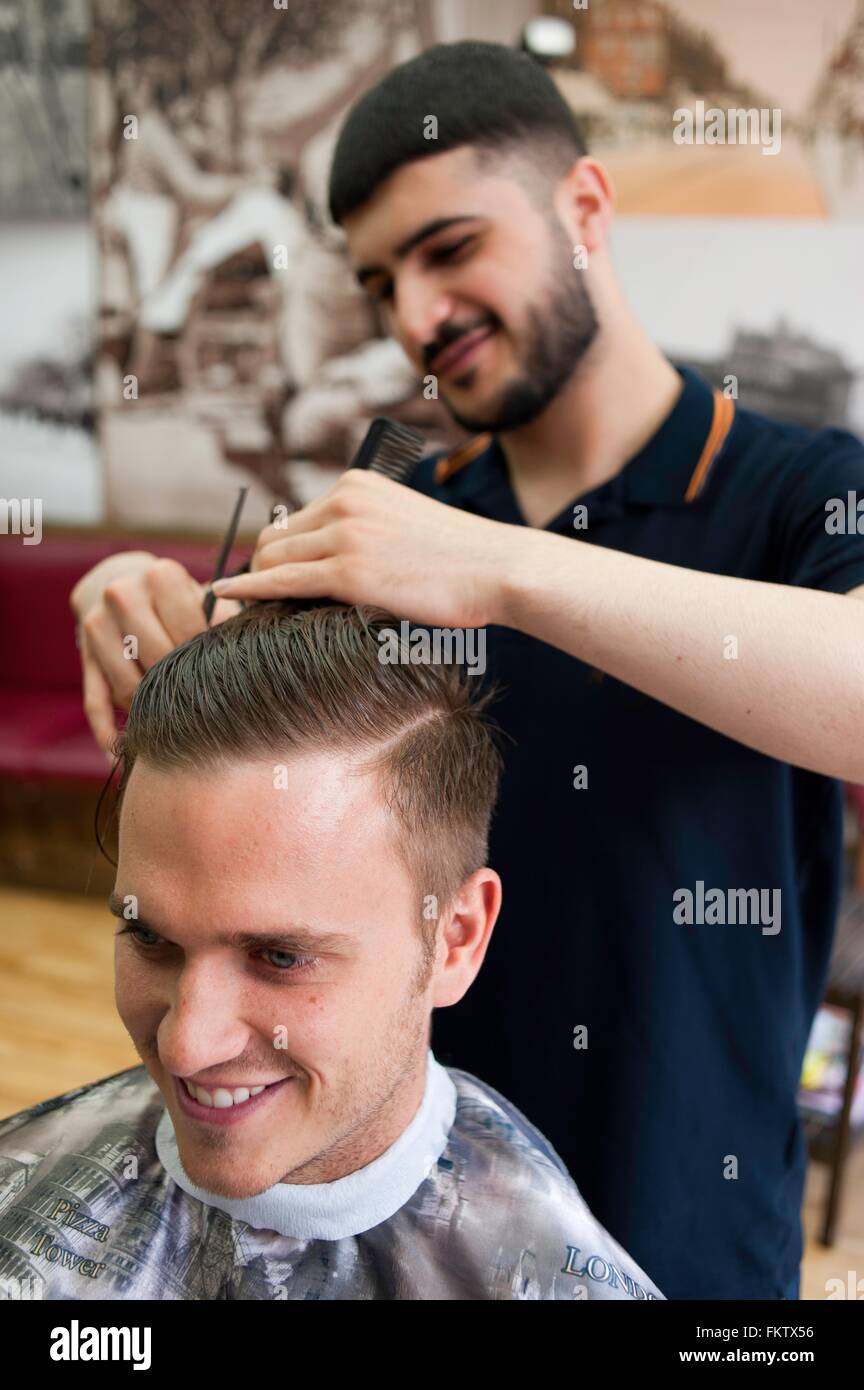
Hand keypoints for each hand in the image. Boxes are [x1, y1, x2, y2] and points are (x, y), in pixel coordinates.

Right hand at [70, 552, 240, 755]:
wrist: (117, 586)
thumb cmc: (176, 601)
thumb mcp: (202, 599)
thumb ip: (227, 621)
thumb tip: (246, 659)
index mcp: (160, 575)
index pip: (188, 630)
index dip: (205, 658)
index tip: (217, 672)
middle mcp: (123, 594)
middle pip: (157, 658)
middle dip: (179, 683)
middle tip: (199, 701)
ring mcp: (97, 626)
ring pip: (127, 685)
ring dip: (150, 709)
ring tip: (173, 720)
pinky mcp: (84, 657)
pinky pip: (95, 702)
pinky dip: (107, 731)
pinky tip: (120, 752)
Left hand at [211, 470, 514, 627]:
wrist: (497, 568)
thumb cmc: (461, 558)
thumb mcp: (404, 523)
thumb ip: (367, 530)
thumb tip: (335, 560)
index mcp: (357, 486)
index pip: (297, 518)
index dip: (282, 551)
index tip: (273, 576)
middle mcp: (344, 502)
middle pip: (275, 536)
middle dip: (264, 568)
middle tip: (258, 601)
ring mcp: (345, 535)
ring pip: (273, 559)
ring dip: (259, 585)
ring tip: (247, 611)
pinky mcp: (349, 572)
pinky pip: (282, 582)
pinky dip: (248, 590)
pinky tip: (226, 597)